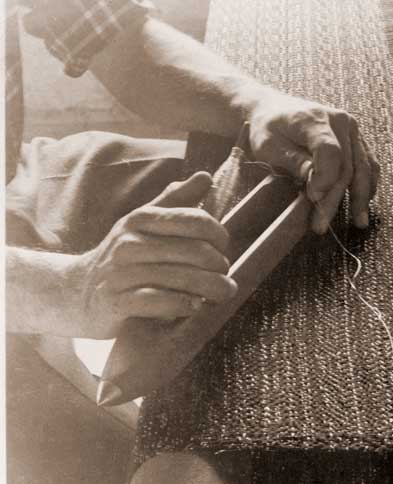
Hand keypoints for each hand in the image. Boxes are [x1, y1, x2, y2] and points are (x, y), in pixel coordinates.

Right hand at [68, 172, 236, 338]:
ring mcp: (122, 273)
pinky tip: (194, 306)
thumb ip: (175, 201)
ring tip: (222, 292)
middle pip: (195, 252)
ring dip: (211, 288)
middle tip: (226, 277)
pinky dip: (185, 305)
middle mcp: (130, 243)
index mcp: (141, 220)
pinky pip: (161, 301)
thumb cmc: (123, 256)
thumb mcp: (143, 223)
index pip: (195, 220)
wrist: (76, 292)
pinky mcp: (118, 303)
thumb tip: (206, 177)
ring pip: (183, 278)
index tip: (223, 248)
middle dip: (219, 266)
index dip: (219, 234)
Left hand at [246, 91, 379, 233]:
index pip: (330, 152)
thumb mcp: (268, 145)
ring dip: (361, 198)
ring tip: (359, 223)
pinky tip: (363, 205)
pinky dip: (368, 186)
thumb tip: (315, 180)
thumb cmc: (266, 129)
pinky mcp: (356, 139)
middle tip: (321, 224)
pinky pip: (368, 165)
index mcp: (314, 118)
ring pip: (364, 167)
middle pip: (346, 166)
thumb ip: (293, 161)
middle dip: (335, 199)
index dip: (325, 178)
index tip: (312, 198)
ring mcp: (351, 129)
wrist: (272, 110)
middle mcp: (339, 121)